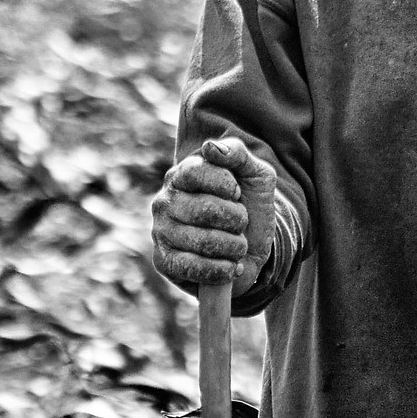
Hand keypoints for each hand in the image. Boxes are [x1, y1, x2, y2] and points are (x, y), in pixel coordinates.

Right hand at [151, 137, 276, 295]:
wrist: (251, 249)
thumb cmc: (249, 207)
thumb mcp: (255, 174)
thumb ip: (237, 153)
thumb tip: (210, 147)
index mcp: (182, 174)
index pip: (196, 172)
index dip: (226, 185)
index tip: (237, 193)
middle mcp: (165, 201)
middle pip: (204, 209)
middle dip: (236, 219)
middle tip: (241, 223)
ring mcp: (161, 232)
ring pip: (202, 241)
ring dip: (233, 246)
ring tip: (238, 245)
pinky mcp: (164, 261)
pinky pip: (192, 268)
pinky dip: (221, 270)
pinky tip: (231, 266)